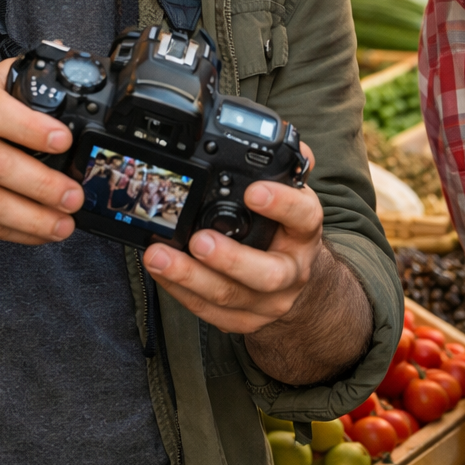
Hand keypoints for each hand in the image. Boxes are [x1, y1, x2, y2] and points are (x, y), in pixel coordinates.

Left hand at [142, 144, 322, 333]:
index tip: (253, 190)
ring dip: (191, 277)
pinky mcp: (241, 321)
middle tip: (199, 240)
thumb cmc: (285, 231)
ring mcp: (267, 302)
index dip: (281, 205)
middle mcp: (292, 271)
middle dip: (230, 258)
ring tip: (160, 256)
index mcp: (304, 233)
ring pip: (230, 296)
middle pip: (267, 273)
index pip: (303, 217)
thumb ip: (289, 168)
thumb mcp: (294, 198)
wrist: (296, 283)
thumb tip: (295, 143)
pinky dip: (180, 292)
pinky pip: (208, 312)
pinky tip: (160, 272)